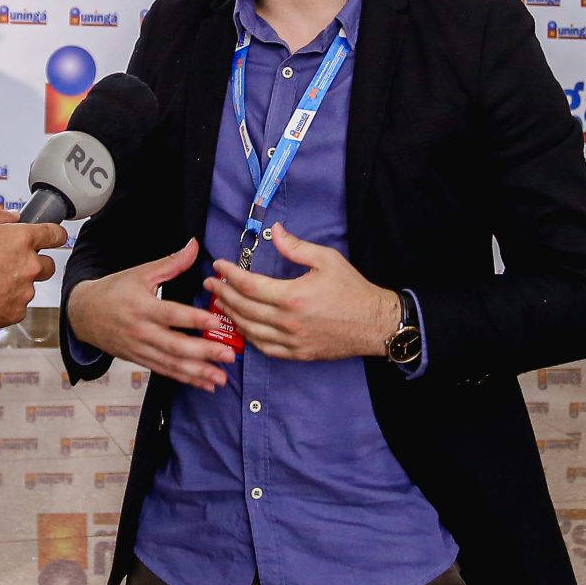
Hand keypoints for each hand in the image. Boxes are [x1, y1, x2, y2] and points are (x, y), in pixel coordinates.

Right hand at [0, 209, 63, 337]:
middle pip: (48, 264)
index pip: (55, 234)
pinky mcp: (16, 312)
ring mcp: (25, 291)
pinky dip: (7, 302)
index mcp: (21, 239)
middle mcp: (29, 265)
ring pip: (30, 286)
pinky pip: (18, 305)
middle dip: (35, 263)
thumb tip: (14, 218)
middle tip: (10, 264)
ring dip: (17, 284)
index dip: (55, 235)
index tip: (54, 238)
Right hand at [69, 239, 236, 389]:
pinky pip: (165, 371)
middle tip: (228, 355)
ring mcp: (140, 349)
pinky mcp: (140, 360)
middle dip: (203, 352)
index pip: (171, 315)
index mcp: (142, 307)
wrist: (83, 314)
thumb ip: (171, 263)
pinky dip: (185, 379)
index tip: (216, 322)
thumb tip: (194, 245)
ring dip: (197, 373)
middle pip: (174, 346)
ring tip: (220, 377)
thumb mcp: (140, 273)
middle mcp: (141, 332)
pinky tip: (204, 383)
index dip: (194, 319)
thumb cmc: (114, 290)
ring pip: (171, 364)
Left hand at [206, 224, 396, 361]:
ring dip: (231, 316)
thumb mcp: (327, 259)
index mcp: (292, 296)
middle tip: (211, 284)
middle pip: (244, 308)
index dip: (230, 275)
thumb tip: (277, 230)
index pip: (249, 285)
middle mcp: (287, 322)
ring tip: (220, 303)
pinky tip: (242, 327)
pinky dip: (248, 337)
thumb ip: (297, 247)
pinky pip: (264, 348)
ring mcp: (291, 341)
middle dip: (223, 294)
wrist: (374, 324)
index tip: (219, 266)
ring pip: (249, 331)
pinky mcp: (297, 354)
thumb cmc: (352, 290)